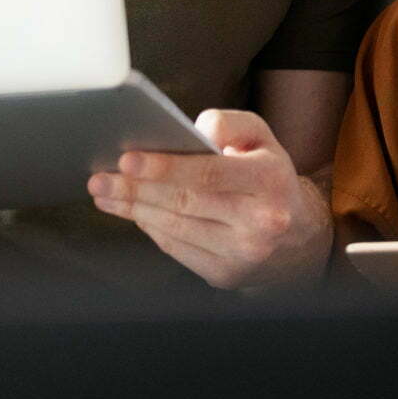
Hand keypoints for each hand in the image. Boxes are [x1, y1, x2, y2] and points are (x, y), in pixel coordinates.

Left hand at [88, 108, 329, 289]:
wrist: (296, 236)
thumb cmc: (269, 178)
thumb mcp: (263, 140)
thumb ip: (232, 123)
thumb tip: (196, 128)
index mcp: (271, 180)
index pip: (210, 173)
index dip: (165, 167)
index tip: (128, 159)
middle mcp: (262, 220)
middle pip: (185, 202)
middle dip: (136, 189)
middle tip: (101, 178)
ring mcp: (243, 252)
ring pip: (175, 227)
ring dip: (134, 209)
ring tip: (106, 194)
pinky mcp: (226, 274)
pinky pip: (176, 249)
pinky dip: (150, 228)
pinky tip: (133, 213)